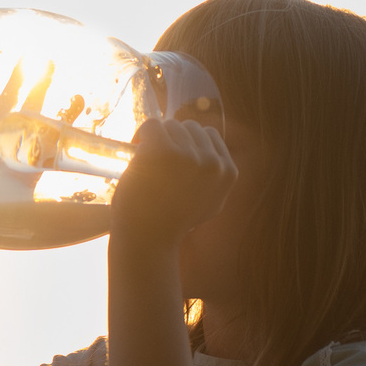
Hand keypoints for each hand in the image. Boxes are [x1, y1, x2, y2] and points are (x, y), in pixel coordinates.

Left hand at [111, 116, 235, 252]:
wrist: (146, 240)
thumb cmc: (171, 224)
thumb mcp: (208, 204)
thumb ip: (214, 180)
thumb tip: (214, 155)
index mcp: (228, 173)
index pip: (210, 136)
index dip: (189, 145)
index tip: (174, 161)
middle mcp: (213, 163)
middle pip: (191, 127)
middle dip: (174, 140)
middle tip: (157, 162)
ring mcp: (189, 155)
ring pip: (171, 125)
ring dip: (157, 139)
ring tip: (147, 163)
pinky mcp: (164, 150)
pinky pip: (152, 125)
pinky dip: (141, 135)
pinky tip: (137, 153)